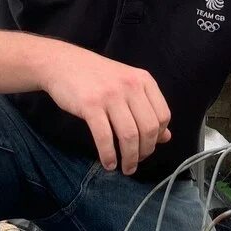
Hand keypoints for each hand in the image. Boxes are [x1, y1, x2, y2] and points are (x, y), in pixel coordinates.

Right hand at [43, 49, 170, 173]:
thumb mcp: (128, 86)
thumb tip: (166, 137)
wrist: (63, 63)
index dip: (158, 137)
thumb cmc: (97, 77)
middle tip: (136, 162)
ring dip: (129, 158)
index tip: (148, 147)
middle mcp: (131, 86)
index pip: (162, 116)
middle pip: (148, 128)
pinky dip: (108, 154)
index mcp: (144, 81)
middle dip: (145, 151)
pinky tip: (108, 163)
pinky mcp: (90, 105)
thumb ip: (147, 109)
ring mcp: (110, 95)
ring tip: (126, 168)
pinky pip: (104, 137)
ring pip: (129, 135)